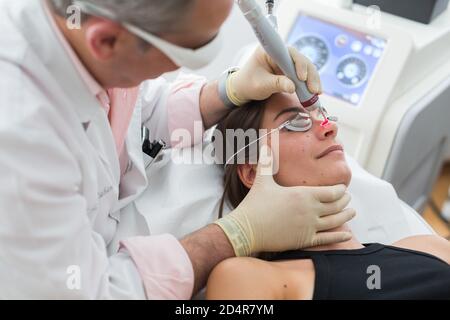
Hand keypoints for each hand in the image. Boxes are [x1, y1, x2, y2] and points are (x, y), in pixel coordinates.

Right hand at [215, 145, 354, 255]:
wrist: (246, 229)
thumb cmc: (254, 204)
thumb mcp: (262, 180)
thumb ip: (266, 162)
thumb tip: (264, 142)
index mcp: (303, 194)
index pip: (331, 192)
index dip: (340, 190)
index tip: (342, 189)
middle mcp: (310, 210)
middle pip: (336, 205)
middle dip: (344, 201)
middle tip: (348, 198)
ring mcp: (308, 226)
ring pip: (335, 221)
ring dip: (346, 216)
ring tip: (352, 213)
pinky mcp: (305, 240)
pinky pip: (328, 239)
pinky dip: (340, 236)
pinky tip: (347, 235)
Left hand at [227, 46, 321, 105]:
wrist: (244, 89)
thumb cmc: (248, 84)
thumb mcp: (261, 85)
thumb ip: (277, 84)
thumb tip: (293, 88)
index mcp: (269, 50)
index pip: (289, 52)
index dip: (298, 63)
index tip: (301, 77)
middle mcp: (281, 53)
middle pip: (301, 60)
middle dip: (309, 75)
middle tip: (314, 90)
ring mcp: (287, 61)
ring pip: (305, 67)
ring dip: (312, 80)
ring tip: (316, 93)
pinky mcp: (291, 70)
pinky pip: (304, 74)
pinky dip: (309, 83)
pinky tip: (315, 93)